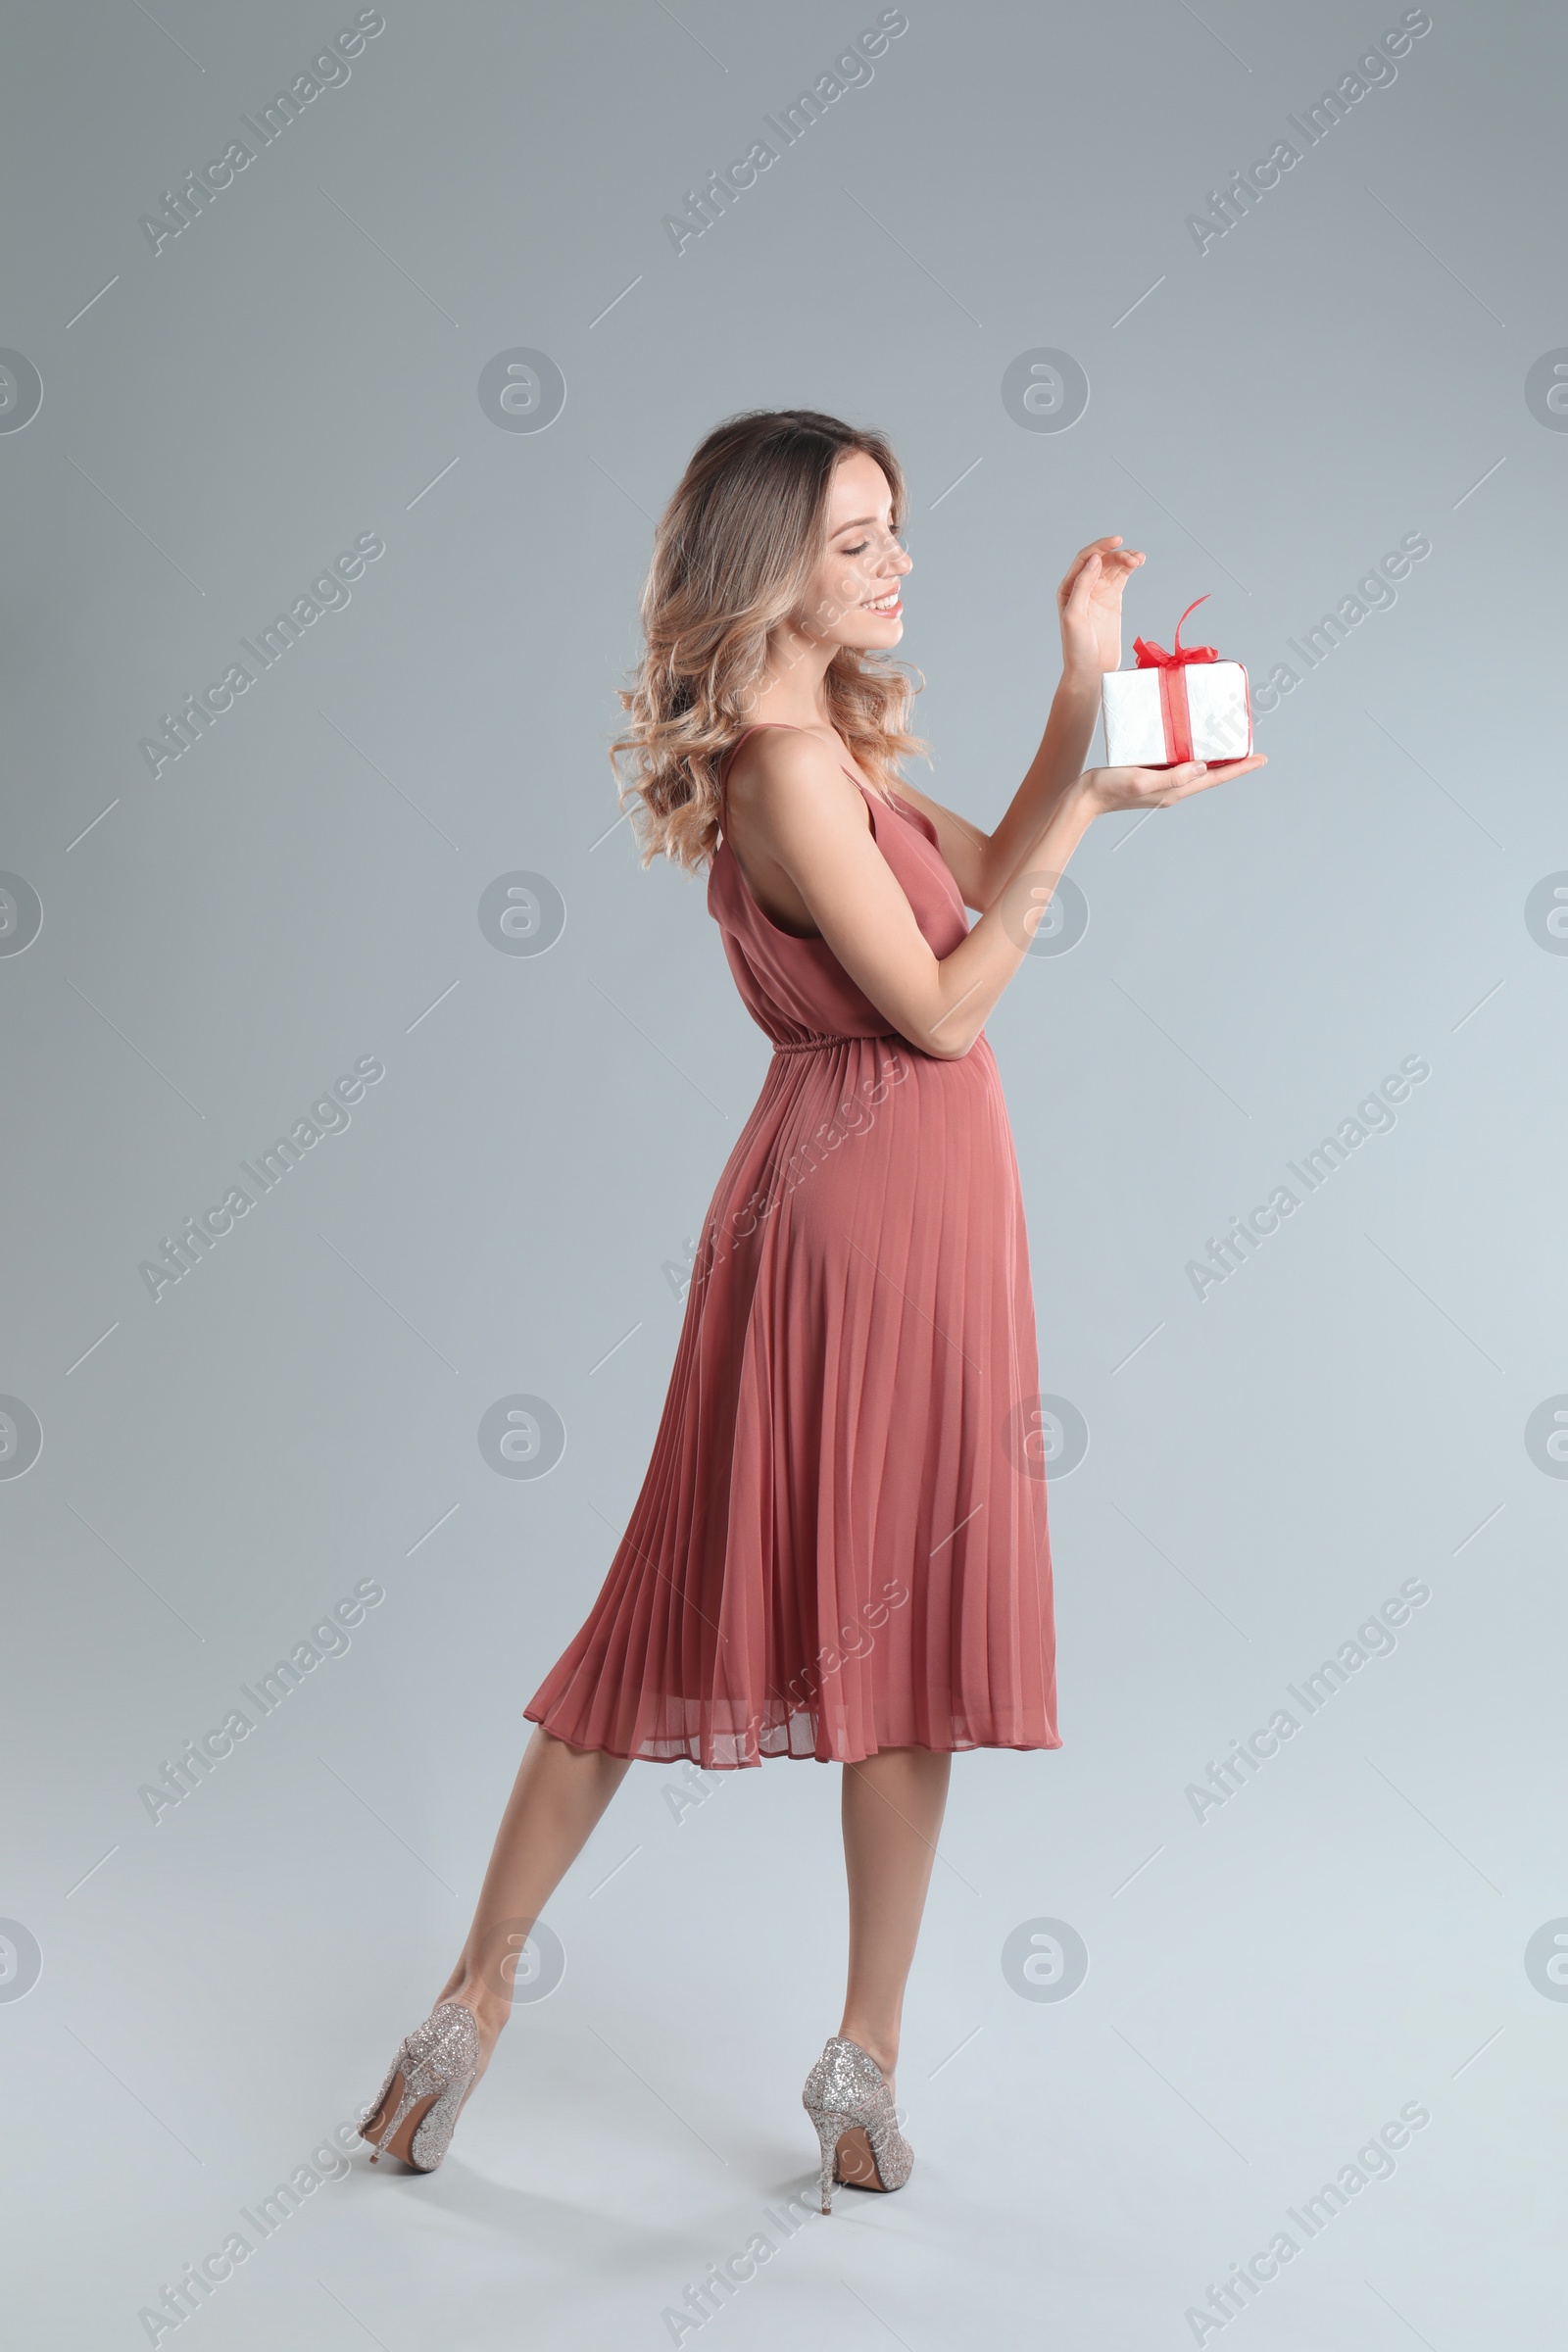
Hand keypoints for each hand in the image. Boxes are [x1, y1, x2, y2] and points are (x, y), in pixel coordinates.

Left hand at [1058, 536, 1144, 677]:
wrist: (1091, 670)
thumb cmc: (1077, 647)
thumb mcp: (1074, 616)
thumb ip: (1082, 585)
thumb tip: (1096, 560)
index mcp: (1068, 588)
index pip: (1085, 559)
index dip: (1101, 547)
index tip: (1117, 541)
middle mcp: (1082, 587)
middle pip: (1102, 560)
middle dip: (1117, 555)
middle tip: (1134, 559)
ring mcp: (1099, 592)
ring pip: (1113, 566)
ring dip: (1126, 558)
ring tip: (1140, 559)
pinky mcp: (1112, 600)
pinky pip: (1121, 577)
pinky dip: (1130, 568)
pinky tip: (1139, 562)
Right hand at [1076, 753, 1267, 817]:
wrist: (1083, 798)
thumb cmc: (1108, 788)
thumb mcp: (1141, 779)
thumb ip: (1172, 776)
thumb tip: (1202, 766)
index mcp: (1175, 791)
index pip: (1215, 777)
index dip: (1240, 768)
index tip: (1261, 757)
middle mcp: (1173, 788)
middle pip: (1210, 773)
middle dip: (1231, 761)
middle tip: (1247, 743)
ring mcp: (1163, 783)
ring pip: (1196, 768)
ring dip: (1213, 756)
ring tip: (1225, 740)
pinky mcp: (1151, 775)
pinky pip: (1178, 763)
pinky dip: (1191, 752)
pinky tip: (1189, 740)